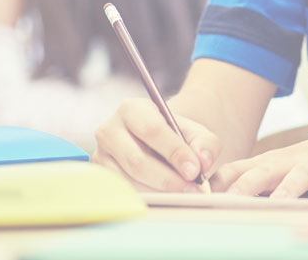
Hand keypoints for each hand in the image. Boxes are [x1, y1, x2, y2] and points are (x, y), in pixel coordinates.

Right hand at [92, 97, 220, 191]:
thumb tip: (203, 162)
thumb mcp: (195, 132)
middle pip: (137, 161)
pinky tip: (166, 197)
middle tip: (191, 189)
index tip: (194, 170)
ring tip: (182, 193)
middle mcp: (109, 130)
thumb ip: (205, 143)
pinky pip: (124, 193)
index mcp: (132, 109)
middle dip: (167, 178)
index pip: (152, 131)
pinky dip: (149, 198)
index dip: (174, 152)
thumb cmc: (176, 136)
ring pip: (130, 182)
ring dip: (159, 192)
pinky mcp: (102, 177)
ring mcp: (101, 156)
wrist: (157, 144)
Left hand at [211, 132, 307, 199]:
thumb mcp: (275, 174)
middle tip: (231, 201)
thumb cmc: (305, 168)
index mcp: (267, 165)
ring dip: (289, 187)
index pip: (236, 171)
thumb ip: (247, 187)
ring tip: (279, 202)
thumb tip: (209, 206)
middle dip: (247, 186)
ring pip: (300, 174)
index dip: (218, 185)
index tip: (201, 202)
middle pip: (264, 171)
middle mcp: (288, 162)